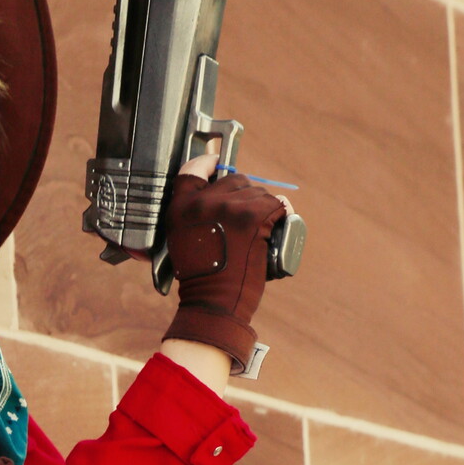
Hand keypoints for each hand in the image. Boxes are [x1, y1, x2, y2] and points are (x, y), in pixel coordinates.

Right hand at [162, 146, 287, 370]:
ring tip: (256, 235)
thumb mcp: (182, 239)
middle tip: (243, 225)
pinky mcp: (254, 216)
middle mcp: (204, 199)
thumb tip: (215, 189)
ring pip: (258, 193)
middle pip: (235, 180)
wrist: (214, 301)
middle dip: (244, 197)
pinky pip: (277, 205)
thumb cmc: (202, 277)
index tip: (216, 163)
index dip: (209, 163)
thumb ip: (190, 212)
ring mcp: (231, 205)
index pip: (195, 167)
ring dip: (263, 209)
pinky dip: (281, 217)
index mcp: (182, 204)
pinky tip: (275, 230)